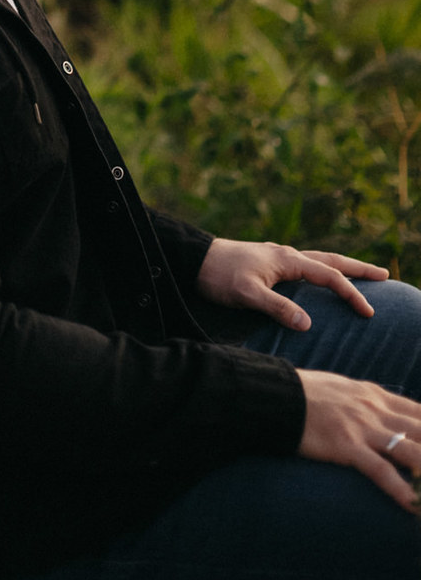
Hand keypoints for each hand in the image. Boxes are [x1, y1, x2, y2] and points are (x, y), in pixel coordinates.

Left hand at [197, 237, 388, 329]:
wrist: (194, 260)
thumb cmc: (219, 276)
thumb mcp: (247, 294)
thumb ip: (277, 308)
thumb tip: (308, 324)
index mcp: (287, 260)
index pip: (329, 276)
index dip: (350, 294)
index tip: (368, 313)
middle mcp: (287, 255)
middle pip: (330, 260)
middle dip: (358, 269)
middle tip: (385, 275)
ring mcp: (278, 258)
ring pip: (318, 260)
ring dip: (342, 267)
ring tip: (362, 273)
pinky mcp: (269, 263)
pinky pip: (305, 266)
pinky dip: (322, 270)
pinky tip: (320, 279)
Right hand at [298, 370, 420, 509]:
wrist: (276, 395)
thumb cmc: (308, 394)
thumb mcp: (346, 390)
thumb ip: (370, 403)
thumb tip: (389, 415)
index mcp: (377, 396)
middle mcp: (376, 409)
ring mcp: (363, 427)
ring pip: (411, 451)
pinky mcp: (346, 445)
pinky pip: (380, 470)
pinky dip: (401, 489)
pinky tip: (413, 505)